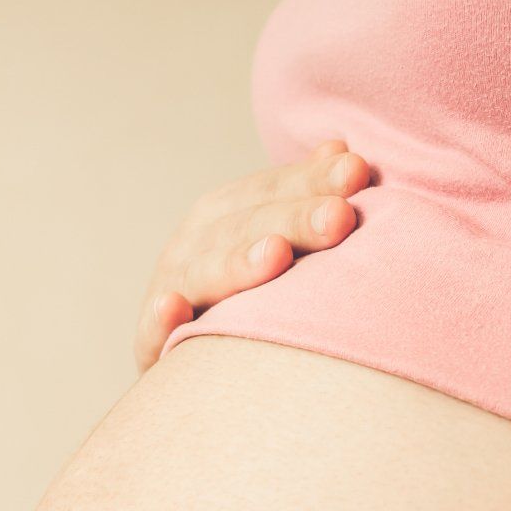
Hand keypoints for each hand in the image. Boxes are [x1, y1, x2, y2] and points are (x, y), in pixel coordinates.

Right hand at [135, 140, 371, 370]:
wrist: (184, 359)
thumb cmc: (242, 294)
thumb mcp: (271, 240)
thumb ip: (301, 200)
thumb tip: (342, 151)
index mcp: (223, 215)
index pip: (271, 191)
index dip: (311, 180)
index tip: (358, 171)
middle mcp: (193, 244)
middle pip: (245, 227)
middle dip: (293, 220)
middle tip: (340, 216)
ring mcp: (170, 289)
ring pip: (204, 274)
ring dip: (237, 264)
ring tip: (277, 254)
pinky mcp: (152, 342)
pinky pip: (155, 331)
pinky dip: (162, 318)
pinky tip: (173, 306)